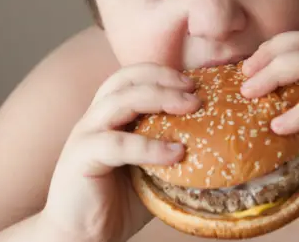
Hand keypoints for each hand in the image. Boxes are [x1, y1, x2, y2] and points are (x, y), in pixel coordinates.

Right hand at [38, 63, 200, 241]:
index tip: (196, 80)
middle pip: (126, 79)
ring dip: (159, 98)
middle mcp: (95, 117)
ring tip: (191, 107)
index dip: (163, 72)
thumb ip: (172, 150)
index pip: (133, 76)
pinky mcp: (81, 158)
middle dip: (163, 78)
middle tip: (195, 91)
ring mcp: (85, 134)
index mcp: (110, 114)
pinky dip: (149, 146)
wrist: (82, 235)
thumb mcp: (152, 168)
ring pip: (120, 100)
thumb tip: (217, 144)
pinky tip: (175, 153)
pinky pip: (117, 144)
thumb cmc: (119, 200)